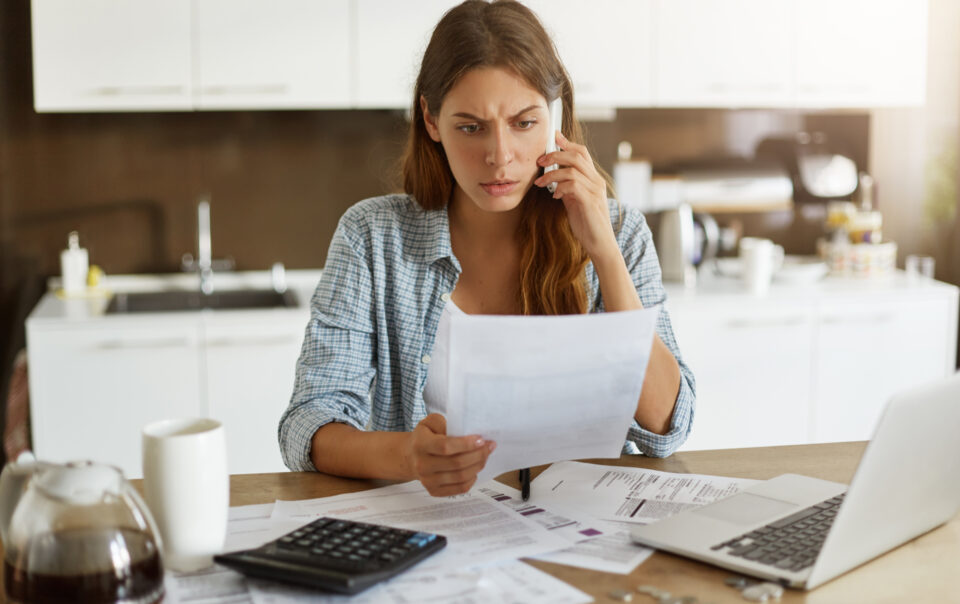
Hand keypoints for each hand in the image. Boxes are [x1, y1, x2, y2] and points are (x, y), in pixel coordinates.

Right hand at [408, 414, 495, 495]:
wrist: (411, 456)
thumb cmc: (426, 436)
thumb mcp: (431, 422)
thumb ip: (445, 423)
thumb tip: (465, 432)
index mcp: (420, 444)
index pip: (445, 447)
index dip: (466, 444)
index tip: (481, 439)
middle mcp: (422, 465)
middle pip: (457, 463)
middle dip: (478, 454)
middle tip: (489, 446)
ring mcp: (427, 480)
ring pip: (461, 477)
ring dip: (478, 466)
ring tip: (485, 456)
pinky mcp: (434, 491)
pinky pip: (460, 488)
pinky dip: (472, 479)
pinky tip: (475, 468)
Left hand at [534, 131, 618, 262]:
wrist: (599, 244)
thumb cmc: (587, 224)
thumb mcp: (574, 201)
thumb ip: (567, 187)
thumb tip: (553, 177)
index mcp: (593, 179)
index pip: (582, 153)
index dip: (567, 143)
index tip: (553, 137)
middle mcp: (596, 181)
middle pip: (577, 155)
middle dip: (555, 155)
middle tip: (540, 162)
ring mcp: (595, 191)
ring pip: (572, 170)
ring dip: (552, 174)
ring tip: (540, 182)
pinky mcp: (590, 202)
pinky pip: (573, 185)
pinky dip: (560, 187)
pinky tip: (554, 195)